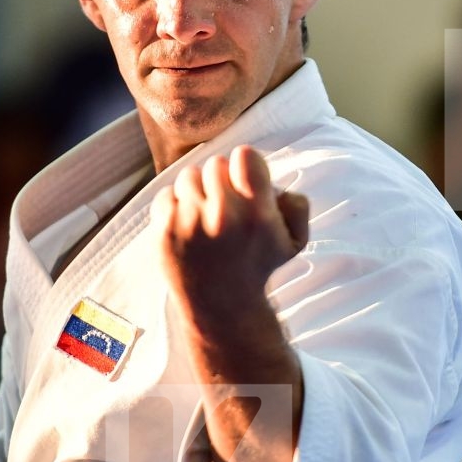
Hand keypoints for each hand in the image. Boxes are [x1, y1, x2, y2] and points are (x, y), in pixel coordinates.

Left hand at [153, 144, 307, 320]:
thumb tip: (271, 182)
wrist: (221, 305)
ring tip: (205, 217)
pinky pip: (166, 194)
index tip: (244, 183)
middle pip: (215, 164)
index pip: (244, 155)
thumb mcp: (294, 240)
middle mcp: (224, 217)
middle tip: (225, 206)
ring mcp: (190, 223)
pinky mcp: (164, 232)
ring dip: (197, 192)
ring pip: (189, 176)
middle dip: (221, 181)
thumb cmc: (257, 265)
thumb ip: (296, 203)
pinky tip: (187, 227)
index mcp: (258, 214)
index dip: (245, 165)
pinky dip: (175, 207)